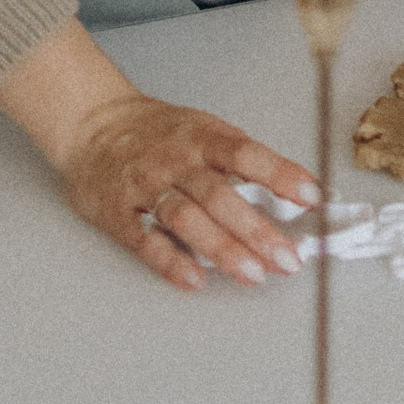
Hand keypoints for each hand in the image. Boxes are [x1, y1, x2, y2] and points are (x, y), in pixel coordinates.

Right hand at [50, 82, 325, 292]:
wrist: (90, 123)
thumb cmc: (157, 132)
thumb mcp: (201, 129)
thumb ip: (239, 160)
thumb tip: (292, 191)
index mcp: (202, 137)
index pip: (247, 154)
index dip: (280, 174)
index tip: (312, 197)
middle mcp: (176, 161)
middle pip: (220, 195)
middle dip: (257, 229)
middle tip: (288, 258)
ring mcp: (146, 186)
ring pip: (186, 218)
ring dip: (222, 248)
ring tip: (253, 274)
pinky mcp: (119, 213)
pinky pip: (146, 239)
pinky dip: (171, 261)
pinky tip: (195, 279)